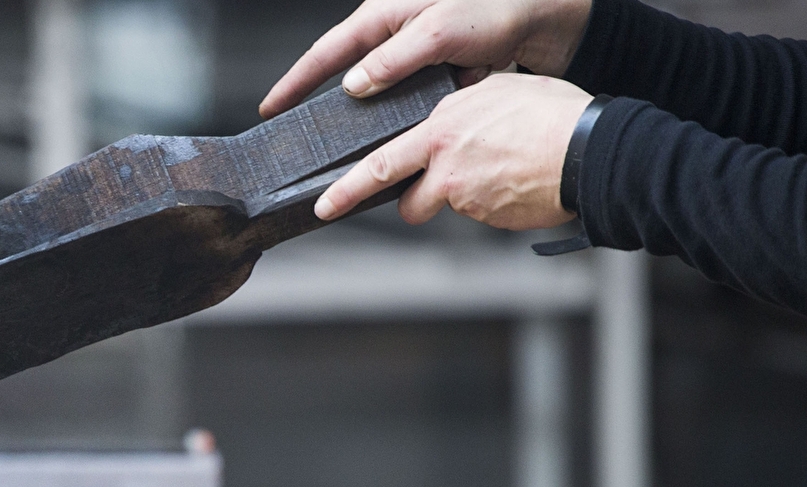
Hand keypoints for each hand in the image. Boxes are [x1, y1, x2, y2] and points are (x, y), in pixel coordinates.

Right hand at [259, 0, 591, 116]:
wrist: (550, 15)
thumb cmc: (500, 6)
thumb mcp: (439, 32)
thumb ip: (392, 60)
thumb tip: (353, 86)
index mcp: (386, 14)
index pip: (326, 52)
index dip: (295, 82)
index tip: (271, 106)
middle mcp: (397, 31)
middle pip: (350, 74)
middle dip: (336, 107)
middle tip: (311, 138)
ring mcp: (418, 51)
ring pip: (387, 92)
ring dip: (392, 113)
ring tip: (385, 134)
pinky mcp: (441, 68)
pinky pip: (419, 98)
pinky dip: (426, 109)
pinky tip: (436, 116)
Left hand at [314, 73, 590, 230]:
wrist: (589, 152)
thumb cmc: (554, 116)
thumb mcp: (497, 92)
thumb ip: (462, 109)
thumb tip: (447, 118)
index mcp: (442, 127)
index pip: (381, 160)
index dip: (349, 184)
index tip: (327, 201)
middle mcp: (444, 162)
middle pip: (396, 194)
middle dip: (358, 202)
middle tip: (332, 210)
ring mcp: (463, 194)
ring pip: (438, 205)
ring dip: (447, 199)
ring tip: (486, 177)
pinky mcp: (485, 216)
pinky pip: (475, 213)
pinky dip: (485, 204)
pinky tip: (510, 184)